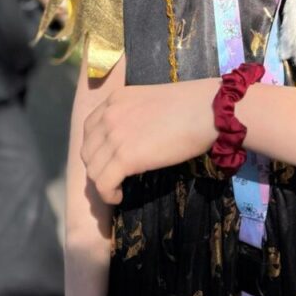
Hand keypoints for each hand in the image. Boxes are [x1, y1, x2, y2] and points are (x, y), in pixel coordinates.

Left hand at [81, 79, 218, 204]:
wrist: (206, 110)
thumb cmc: (188, 104)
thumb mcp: (149, 102)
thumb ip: (132, 115)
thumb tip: (131, 137)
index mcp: (115, 99)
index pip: (90, 128)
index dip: (96, 148)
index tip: (108, 159)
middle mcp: (109, 115)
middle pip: (88, 151)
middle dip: (98, 167)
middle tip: (113, 176)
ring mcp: (115, 136)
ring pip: (93, 170)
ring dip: (102, 183)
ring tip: (117, 188)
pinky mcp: (125, 157)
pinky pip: (103, 184)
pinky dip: (108, 195)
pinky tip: (120, 196)